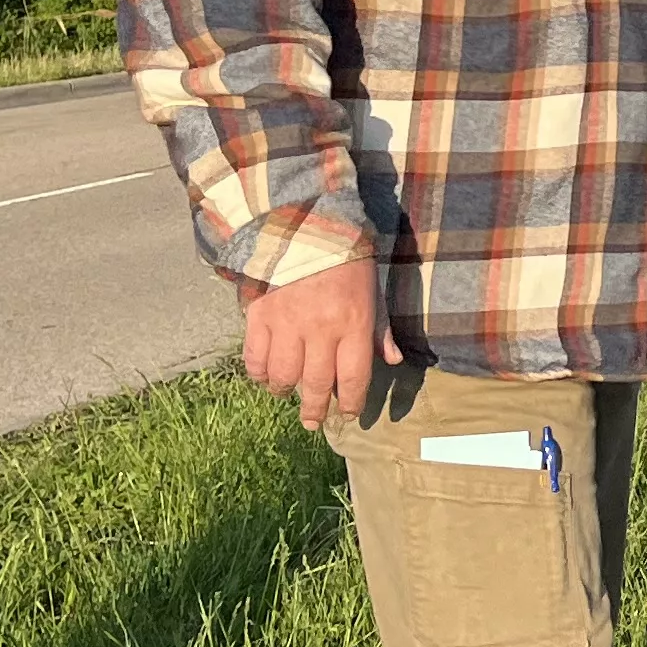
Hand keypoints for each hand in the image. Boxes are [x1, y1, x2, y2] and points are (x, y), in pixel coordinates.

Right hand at [233, 252, 394, 432]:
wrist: (305, 224)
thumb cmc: (346, 259)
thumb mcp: (373, 290)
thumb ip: (380, 328)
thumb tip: (391, 361)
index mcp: (352, 323)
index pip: (353, 377)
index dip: (350, 402)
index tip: (348, 414)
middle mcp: (319, 329)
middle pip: (315, 384)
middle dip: (315, 409)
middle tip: (312, 422)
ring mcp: (286, 324)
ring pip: (282, 376)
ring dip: (284, 390)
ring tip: (287, 392)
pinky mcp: (258, 315)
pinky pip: (254, 357)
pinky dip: (258, 372)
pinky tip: (264, 375)